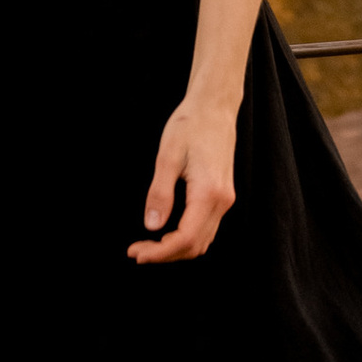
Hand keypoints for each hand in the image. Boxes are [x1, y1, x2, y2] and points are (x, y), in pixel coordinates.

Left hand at [130, 93, 237, 263]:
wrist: (215, 107)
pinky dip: (187, 239)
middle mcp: (222, 201)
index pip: (185, 238)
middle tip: (136, 251)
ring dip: (176, 249)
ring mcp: (225, 199)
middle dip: (165, 254)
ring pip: (203, 240)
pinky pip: (207, 228)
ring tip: (148, 245)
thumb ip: (160, 193)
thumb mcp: (167, 157)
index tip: (136, 252)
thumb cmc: (189, 125)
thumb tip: (152, 226)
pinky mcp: (223, 195)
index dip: (160, 251)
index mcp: (209, 193)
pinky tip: (167, 233)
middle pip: (195, 246)